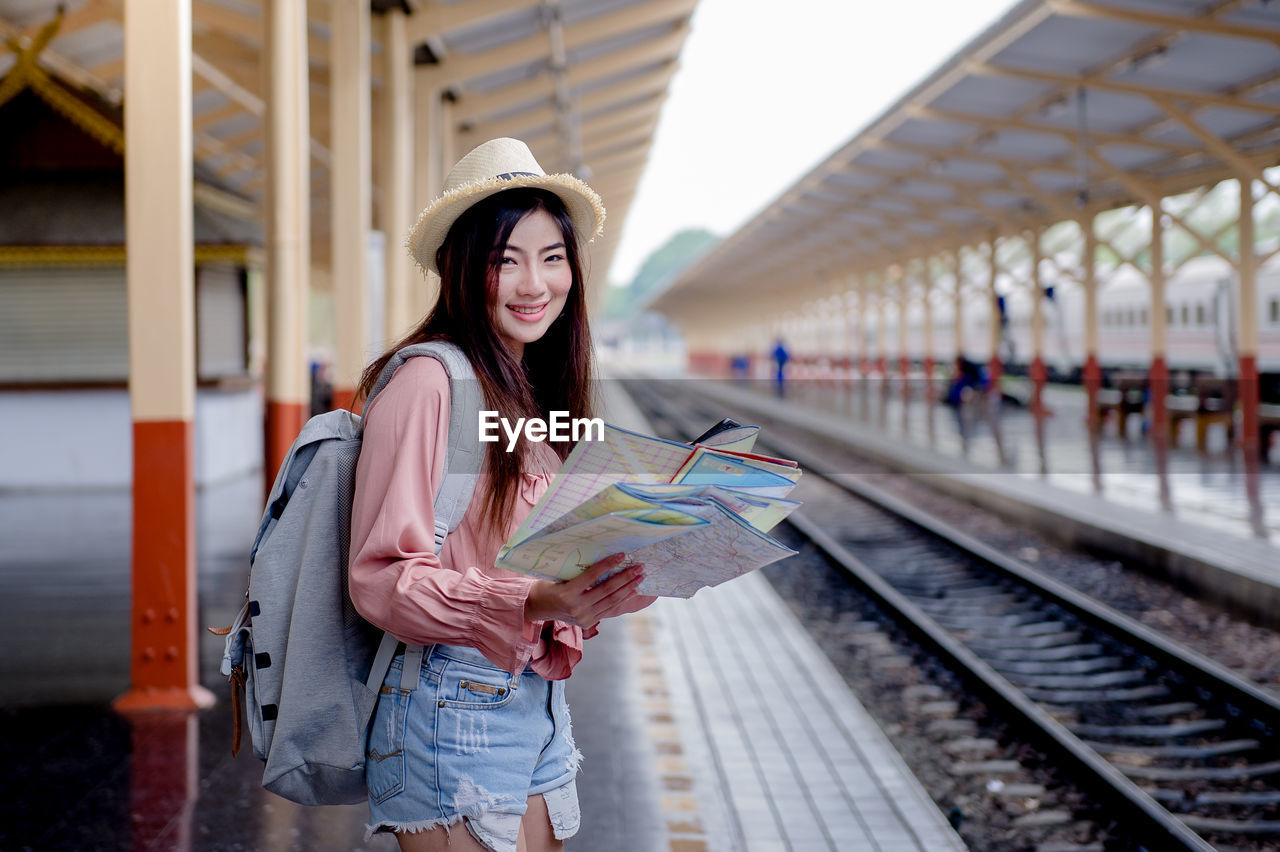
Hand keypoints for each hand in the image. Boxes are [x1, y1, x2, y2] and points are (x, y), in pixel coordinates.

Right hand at [524, 553, 656, 633]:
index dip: (608, 565)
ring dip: (628, 588)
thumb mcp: (558, 576)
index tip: (622, 555)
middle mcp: (576, 607)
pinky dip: (621, 599)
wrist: (536, 607)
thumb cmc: (547, 586)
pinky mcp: (587, 622)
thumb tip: (601, 558)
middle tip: (640, 567)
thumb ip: (578, 573)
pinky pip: (608, 609)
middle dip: (626, 577)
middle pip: (607, 590)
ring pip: (611, 601)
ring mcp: (583, 617)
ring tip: (640, 577)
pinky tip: (631, 591)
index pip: (592, 576)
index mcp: (567, 593)